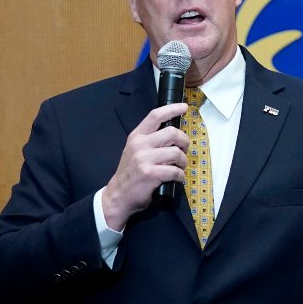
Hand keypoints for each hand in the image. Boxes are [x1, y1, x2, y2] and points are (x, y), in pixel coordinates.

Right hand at [102, 103, 188, 230]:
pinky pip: (174, 171)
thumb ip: (150, 140)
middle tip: (184, 150)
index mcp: (137, 136)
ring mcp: (144, 159)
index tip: (184, 107)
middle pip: (172, 133)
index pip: (155, 115)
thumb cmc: (131, 173)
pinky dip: (180, 175)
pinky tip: (177, 178)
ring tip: (180, 167)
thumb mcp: (135, 151)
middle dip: (184, 142)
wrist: (118, 196)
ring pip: (176, 153)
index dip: (172, 109)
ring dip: (183, 161)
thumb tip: (174, 134)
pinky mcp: (150, 174)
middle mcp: (139, 145)